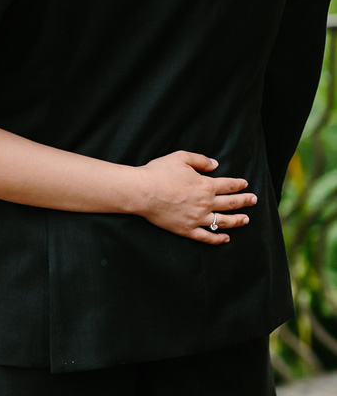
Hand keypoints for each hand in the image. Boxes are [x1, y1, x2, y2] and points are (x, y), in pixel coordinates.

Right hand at [139, 150, 256, 244]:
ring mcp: (197, 218)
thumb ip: (200, 160)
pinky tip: (226, 238)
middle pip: (230, 203)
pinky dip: (218, 238)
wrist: (142, 192)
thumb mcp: (180, 157)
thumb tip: (215, 164)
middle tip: (254, 200)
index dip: (239, 184)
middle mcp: (205, 203)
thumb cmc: (159, 172)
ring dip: (237, 220)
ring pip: (223, 222)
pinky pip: (207, 237)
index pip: (228, 185)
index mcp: (205, 185)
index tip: (245, 184)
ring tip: (246, 219)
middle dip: (244, 201)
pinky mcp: (187, 230)